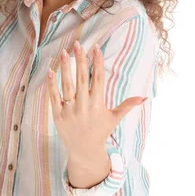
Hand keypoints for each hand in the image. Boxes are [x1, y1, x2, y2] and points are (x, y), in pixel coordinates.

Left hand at [46, 41, 145, 157]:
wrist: (84, 151)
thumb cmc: (100, 131)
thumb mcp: (114, 118)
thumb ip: (127, 106)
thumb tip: (144, 97)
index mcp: (98, 105)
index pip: (98, 79)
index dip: (97, 62)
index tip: (95, 47)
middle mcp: (84, 106)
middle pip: (82, 78)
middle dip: (80, 60)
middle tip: (78, 44)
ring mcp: (70, 111)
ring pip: (66, 85)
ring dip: (64, 68)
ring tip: (63, 52)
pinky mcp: (58, 115)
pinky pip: (54, 96)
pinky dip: (51, 84)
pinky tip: (50, 70)